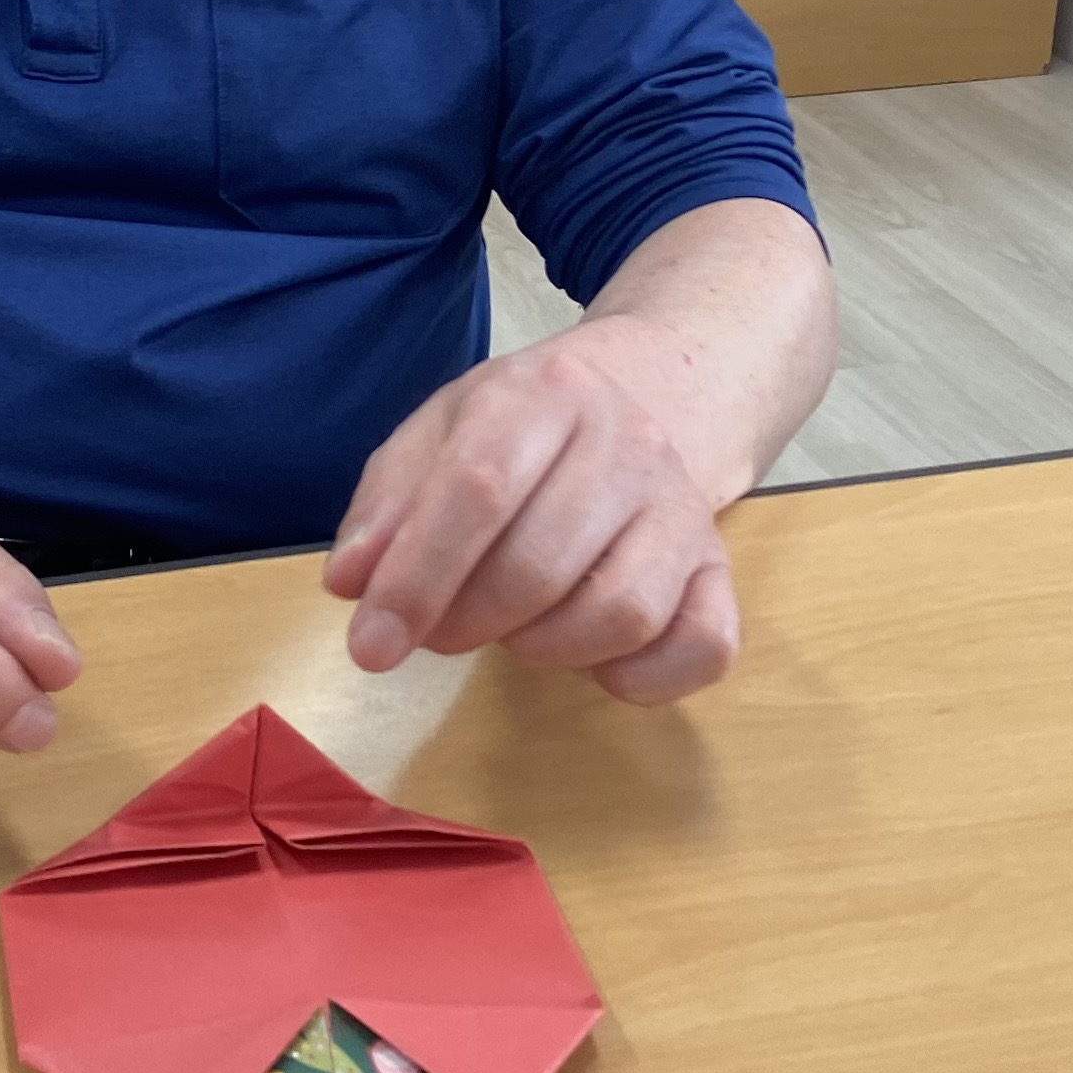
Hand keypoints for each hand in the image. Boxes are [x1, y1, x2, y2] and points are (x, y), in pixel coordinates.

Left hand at [321, 324, 741, 704]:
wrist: (648, 398)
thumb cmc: (520, 430)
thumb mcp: (439, 433)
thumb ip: (387, 504)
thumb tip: (351, 585)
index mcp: (545, 394)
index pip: (478, 489)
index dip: (417, 579)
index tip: (370, 647)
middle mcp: (628, 443)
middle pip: (540, 564)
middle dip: (468, 622)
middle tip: (439, 630)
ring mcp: (684, 509)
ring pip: (620, 614)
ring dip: (545, 649)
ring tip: (511, 629)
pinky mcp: (721, 569)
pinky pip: (705, 648)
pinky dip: (643, 678)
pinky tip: (592, 660)